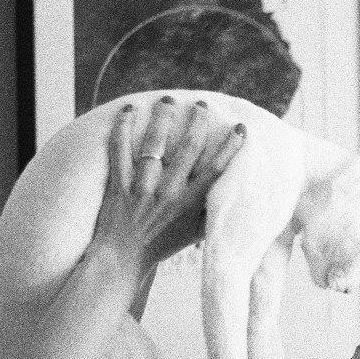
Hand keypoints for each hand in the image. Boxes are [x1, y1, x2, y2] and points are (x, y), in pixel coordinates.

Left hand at [91, 95, 245, 274]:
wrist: (122, 258)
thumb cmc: (163, 244)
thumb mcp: (194, 233)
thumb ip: (210, 211)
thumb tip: (232, 191)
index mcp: (190, 204)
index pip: (217, 169)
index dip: (231, 146)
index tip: (240, 127)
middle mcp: (168, 193)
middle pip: (188, 149)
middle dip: (197, 122)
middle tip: (202, 104)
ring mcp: (142, 188)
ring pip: (154, 144)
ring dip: (163, 118)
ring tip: (168, 100)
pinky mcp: (119, 184)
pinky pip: (119, 150)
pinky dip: (122, 128)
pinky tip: (129, 110)